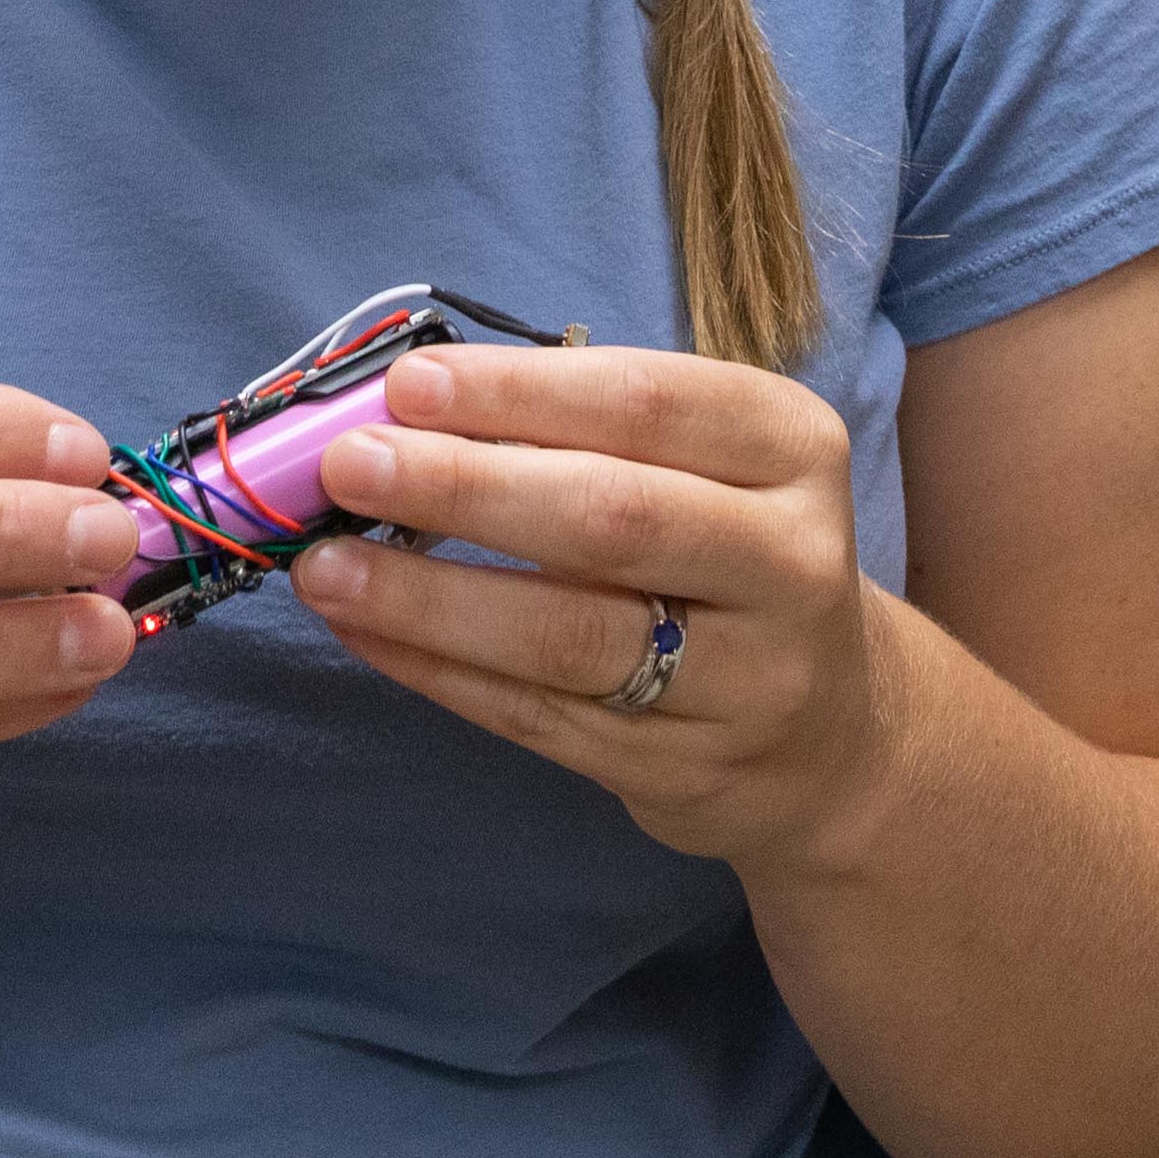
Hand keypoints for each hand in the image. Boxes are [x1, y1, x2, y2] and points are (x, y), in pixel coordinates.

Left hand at [297, 345, 892, 866]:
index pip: (650, 404)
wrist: (833, 736)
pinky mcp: (685, 773)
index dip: (521, 393)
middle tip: (348, 467)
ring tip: (325, 567)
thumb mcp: (710, 466)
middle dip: (464, 488)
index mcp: (794, 451)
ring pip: (568, 637)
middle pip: (612, 519)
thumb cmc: (730, 556)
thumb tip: (406, 409)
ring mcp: (745, 682)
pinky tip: (367, 632)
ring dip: (430, 598)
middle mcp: (788, 563)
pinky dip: (439, 670)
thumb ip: (587, 431)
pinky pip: (539, 719)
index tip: (408, 384)